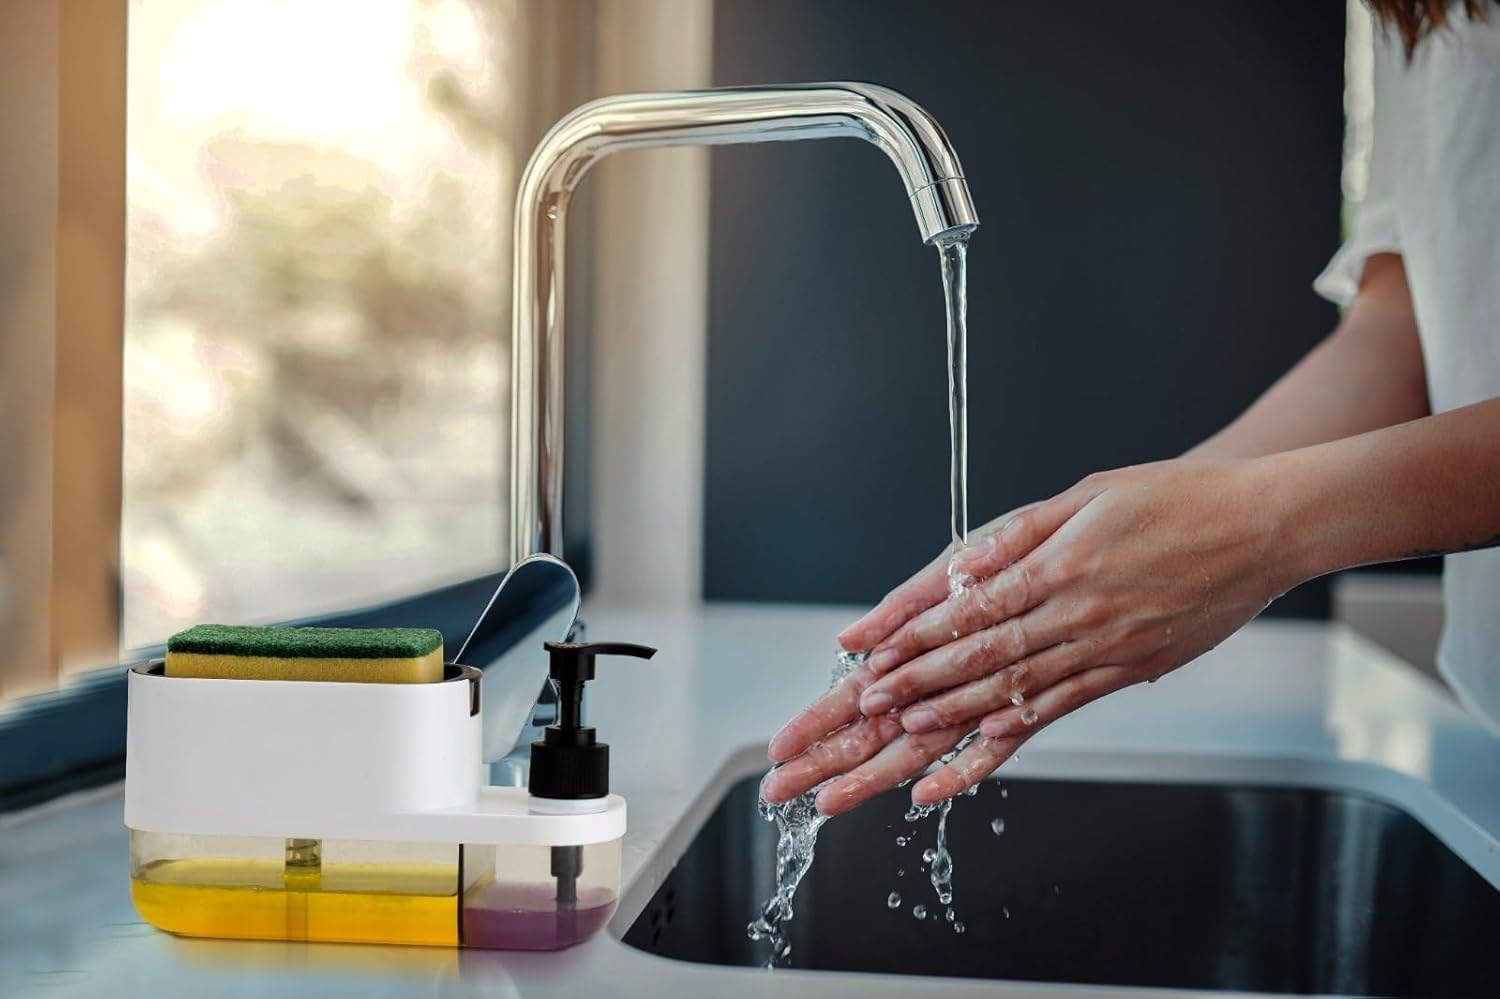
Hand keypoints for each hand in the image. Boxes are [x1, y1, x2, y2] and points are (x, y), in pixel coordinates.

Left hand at [763, 457, 1286, 813]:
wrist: (1264, 527)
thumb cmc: (1176, 499)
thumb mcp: (1089, 493)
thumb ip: (1019, 533)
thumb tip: (959, 564)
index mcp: (1061, 563)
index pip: (970, 607)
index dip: (913, 634)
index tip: (868, 654)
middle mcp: (1077, 613)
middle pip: (979, 658)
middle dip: (909, 686)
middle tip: (862, 707)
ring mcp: (1104, 650)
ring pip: (1010, 694)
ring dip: (946, 719)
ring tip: (893, 740)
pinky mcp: (1127, 674)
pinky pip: (1058, 712)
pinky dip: (1008, 740)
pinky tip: (966, 762)